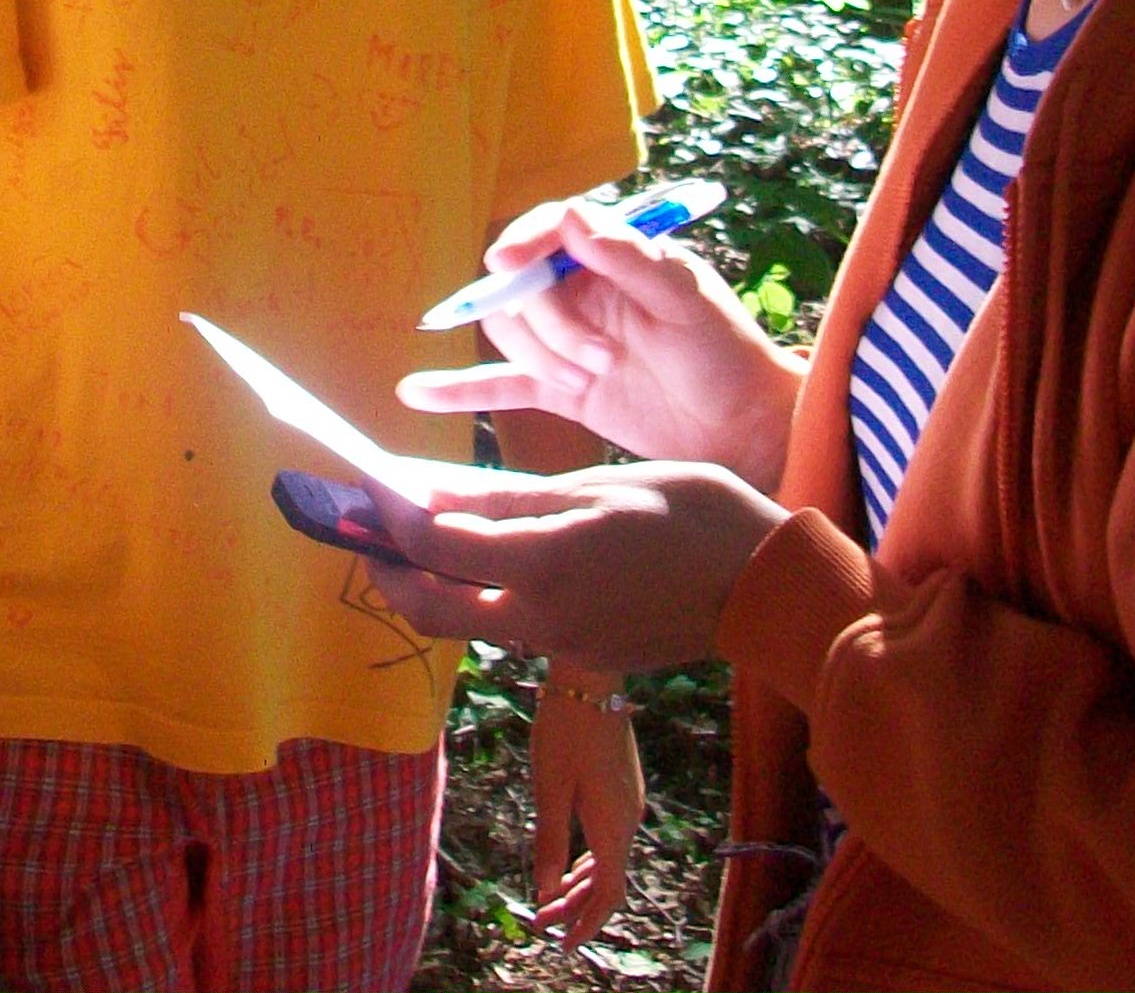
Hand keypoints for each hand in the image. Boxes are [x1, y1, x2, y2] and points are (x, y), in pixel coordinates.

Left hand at [360, 461, 785, 672]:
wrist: (766, 586)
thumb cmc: (692, 514)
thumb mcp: (596, 487)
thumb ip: (508, 498)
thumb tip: (429, 492)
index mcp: (543, 565)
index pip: (432, 547)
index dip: (388, 514)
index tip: (369, 480)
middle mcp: (539, 619)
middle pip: (429, 612)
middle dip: (388, 573)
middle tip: (372, 533)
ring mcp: (560, 645)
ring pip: (469, 623)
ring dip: (434, 585)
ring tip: (429, 534)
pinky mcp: (582, 655)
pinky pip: (513, 626)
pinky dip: (485, 592)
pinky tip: (498, 554)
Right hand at [401, 200, 803, 480]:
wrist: (746, 431)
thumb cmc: (728, 355)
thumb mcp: (688, 302)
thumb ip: (632, 259)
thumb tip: (573, 217)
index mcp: (613, 258)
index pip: (550, 231)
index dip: (523, 242)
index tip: (508, 262)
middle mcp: (583, 292)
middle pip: (523, 288)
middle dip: (550, 324)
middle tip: (599, 359)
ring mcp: (568, 342)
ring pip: (512, 334)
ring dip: (540, 357)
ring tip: (586, 383)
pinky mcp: (561, 391)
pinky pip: (501, 385)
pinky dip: (460, 389)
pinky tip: (417, 392)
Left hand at [527, 669, 642, 949]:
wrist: (590, 680)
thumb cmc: (564, 732)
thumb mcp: (550, 790)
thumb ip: (550, 843)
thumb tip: (546, 893)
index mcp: (613, 825)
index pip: (608, 893)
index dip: (585, 923)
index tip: (561, 943)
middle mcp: (630, 819)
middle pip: (609, 881)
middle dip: (576, 908)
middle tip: (542, 925)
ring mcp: (631, 803)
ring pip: (610, 860)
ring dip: (581, 885)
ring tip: (551, 903)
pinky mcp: (624, 788)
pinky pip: (611, 839)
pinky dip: (590, 861)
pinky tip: (571, 866)